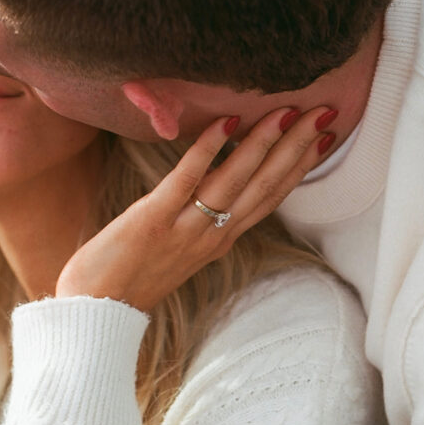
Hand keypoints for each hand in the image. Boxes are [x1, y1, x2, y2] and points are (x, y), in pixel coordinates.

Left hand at [55, 106, 336, 310]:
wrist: (97, 312)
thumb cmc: (129, 278)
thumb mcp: (178, 249)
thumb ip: (198, 219)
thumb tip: (210, 186)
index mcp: (219, 240)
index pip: (270, 197)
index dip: (301, 166)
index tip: (326, 137)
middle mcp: (211, 235)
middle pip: (265, 186)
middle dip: (297, 147)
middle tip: (324, 112)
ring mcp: (186, 228)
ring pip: (236, 182)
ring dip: (264, 144)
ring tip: (286, 112)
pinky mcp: (153, 220)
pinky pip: (186, 180)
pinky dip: (208, 150)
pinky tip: (225, 121)